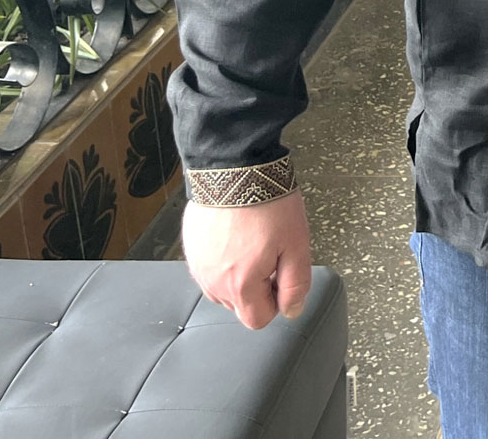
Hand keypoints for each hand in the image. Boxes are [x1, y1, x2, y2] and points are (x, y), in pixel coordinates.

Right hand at [183, 190, 312, 329]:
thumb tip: (292, 309)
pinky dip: (223, 259)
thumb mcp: (296, 244)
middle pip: (239, 305)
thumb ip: (295, 283)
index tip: (281, 275)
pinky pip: (209, 267)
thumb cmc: (267, 203)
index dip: (276, 301)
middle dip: (258, 288)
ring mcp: (197, 265)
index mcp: (239, 286)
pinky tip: (236, 234)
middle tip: (271, 253)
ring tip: (253, 241)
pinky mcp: (190, 247)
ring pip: (222, 288)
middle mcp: (212, 282)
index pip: (258, 319)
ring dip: (239, 275)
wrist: (234, 168)